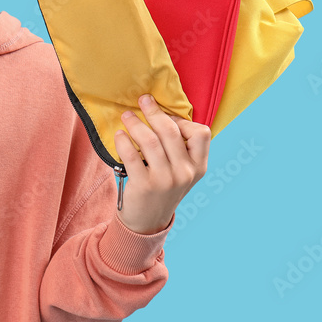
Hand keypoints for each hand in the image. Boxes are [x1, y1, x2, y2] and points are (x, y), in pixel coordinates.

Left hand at [113, 94, 209, 234]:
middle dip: (154, 112)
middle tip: (142, 100)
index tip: (165, 116)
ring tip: (126, 116)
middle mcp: (186, 173)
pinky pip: (131, 154)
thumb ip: (179, 149)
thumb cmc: (162, 188)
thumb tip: (161, 112)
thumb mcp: (181, 172)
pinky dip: (123, 141)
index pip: (201, 134)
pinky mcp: (144, 185)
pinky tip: (119, 135)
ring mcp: (166, 180)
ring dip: (135, 124)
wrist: (147, 221)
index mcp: (199, 167)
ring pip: (150, 141)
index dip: (182, 120)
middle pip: (171, 132)